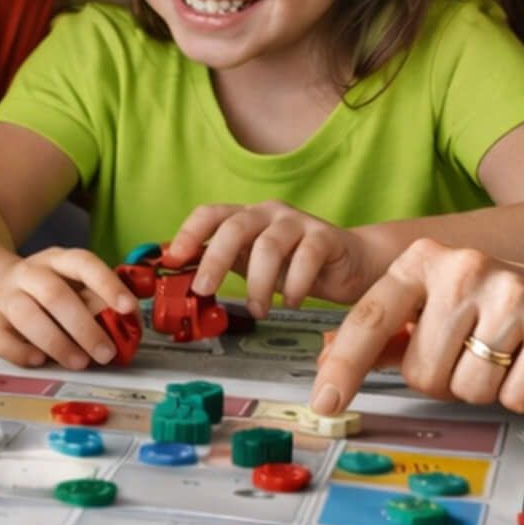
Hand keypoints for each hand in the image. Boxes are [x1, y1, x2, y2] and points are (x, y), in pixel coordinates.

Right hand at [0, 247, 138, 368]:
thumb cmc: (39, 294)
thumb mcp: (68, 287)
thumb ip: (94, 302)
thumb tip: (124, 323)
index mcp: (55, 260)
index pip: (83, 263)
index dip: (107, 284)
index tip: (128, 308)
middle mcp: (27, 273)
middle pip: (55, 294)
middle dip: (85, 326)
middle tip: (106, 353)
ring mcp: (2, 295)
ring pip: (28, 315)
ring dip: (58, 342)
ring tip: (80, 362)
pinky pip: (0, 337)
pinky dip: (21, 351)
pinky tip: (39, 360)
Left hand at [164, 200, 371, 316]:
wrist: (350, 263)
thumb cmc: (295, 265)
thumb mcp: (253, 265)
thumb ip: (223, 265)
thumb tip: (181, 282)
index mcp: (246, 217)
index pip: (211, 213)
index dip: (189, 233)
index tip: (173, 259)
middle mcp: (269, 213)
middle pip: (235, 227)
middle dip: (214, 259)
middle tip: (203, 290)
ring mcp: (298, 222)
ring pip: (268, 246)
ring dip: (257, 284)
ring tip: (258, 310)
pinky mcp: (325, 237)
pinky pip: (306, 258)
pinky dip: (294, 285)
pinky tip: (291, 302)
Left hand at [311, 238, 523, 416]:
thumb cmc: (503, 312)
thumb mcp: (441, 308)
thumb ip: (388, 334)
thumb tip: (325, 356)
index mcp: (426, 261)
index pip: (371, 318)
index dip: (345, 364)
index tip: (325, 401)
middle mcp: (465, 268)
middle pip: (423, 371)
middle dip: (445, 380)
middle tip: (474, 356)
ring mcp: (513, 295)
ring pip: (467, 388)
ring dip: (485, 388)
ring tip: (506, 357)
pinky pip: (515, 396)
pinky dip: (523, 394)